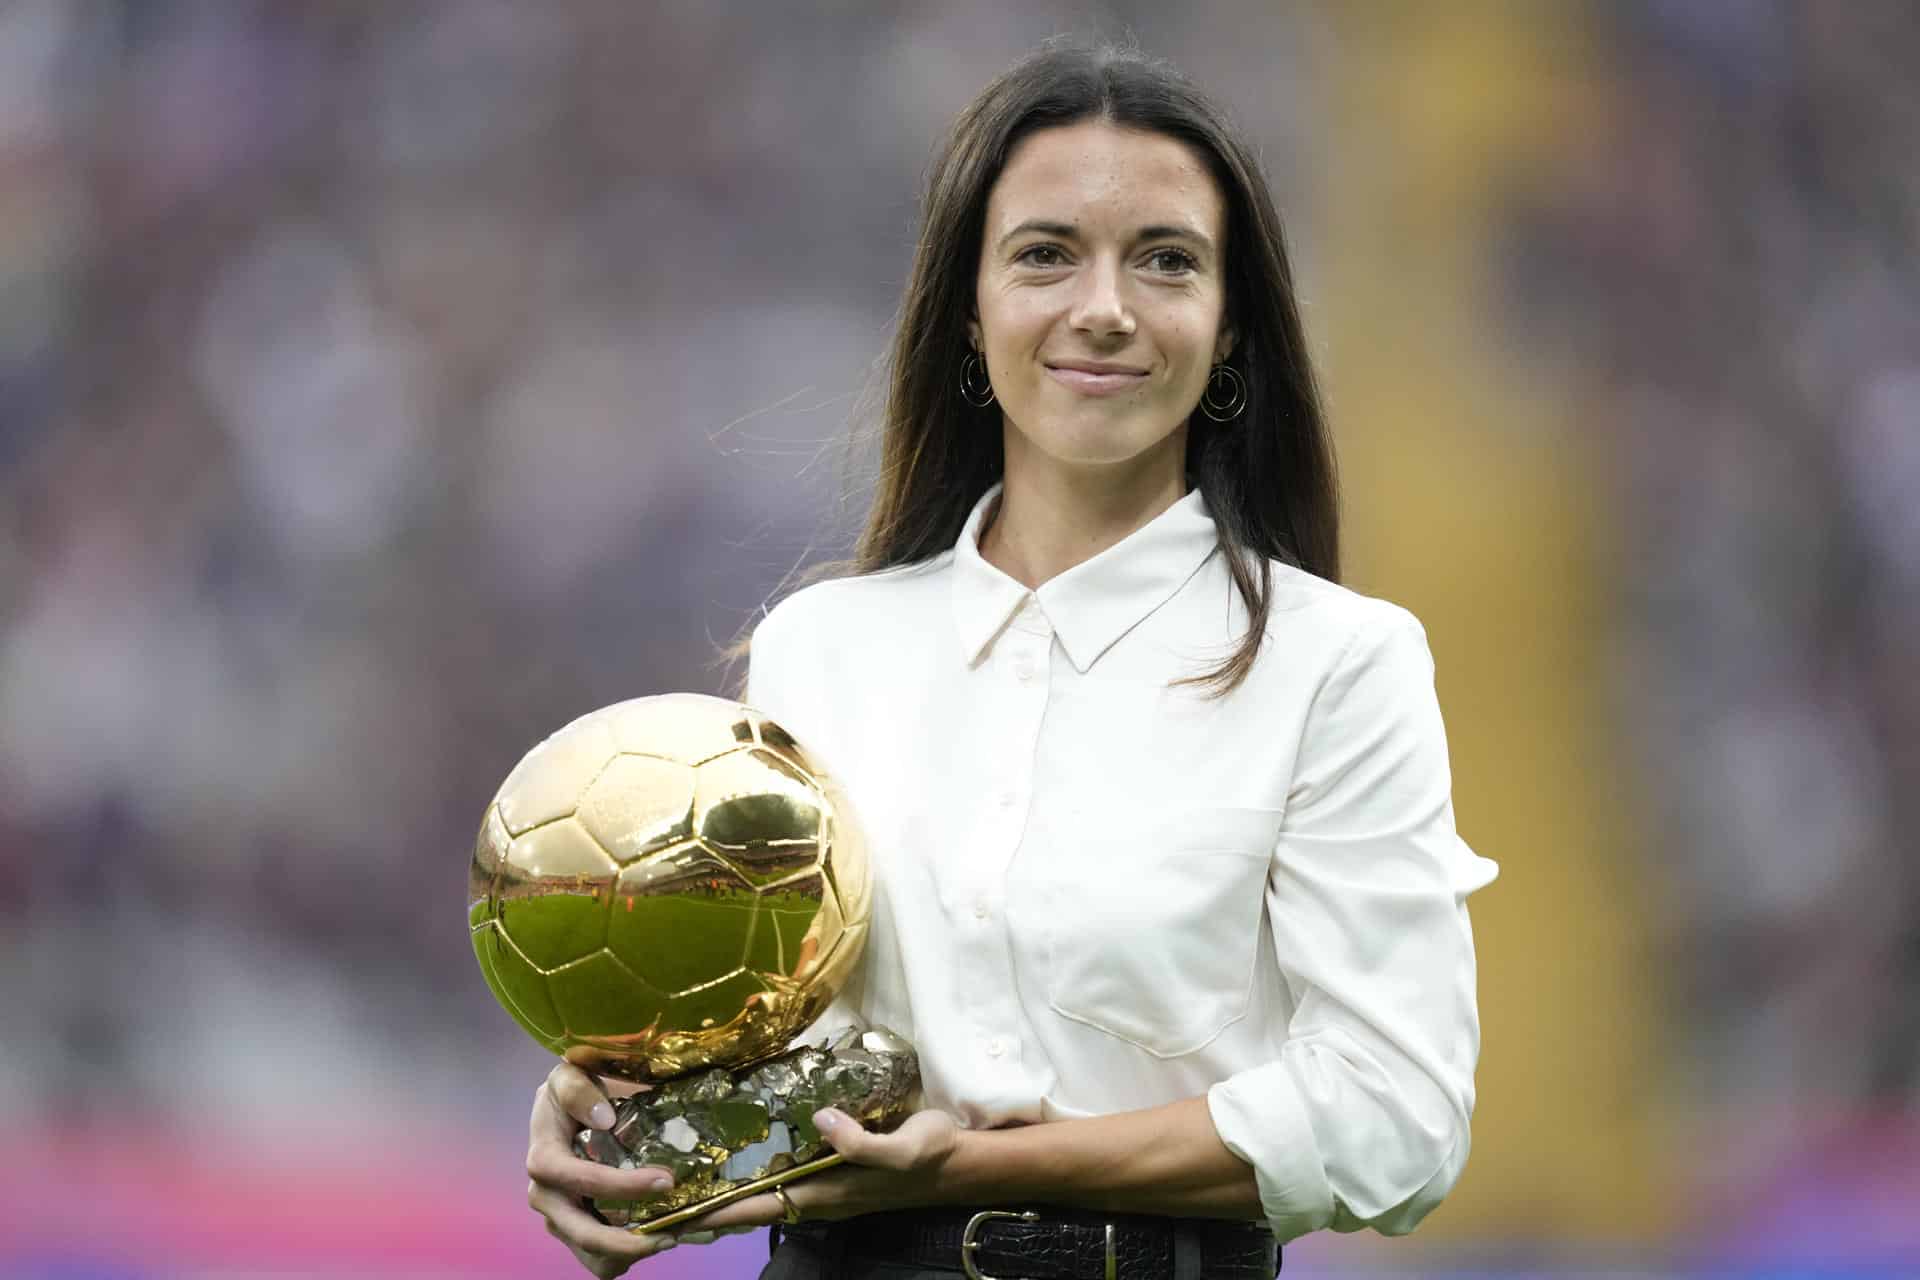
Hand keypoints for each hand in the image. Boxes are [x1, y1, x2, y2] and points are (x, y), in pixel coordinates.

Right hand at [525, 1062, 679, 1277]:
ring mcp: (559, 1218)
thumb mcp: (570, 1075)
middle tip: (671, 1233)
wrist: (572, 1107)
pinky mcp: (574, 1230)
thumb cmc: (574, 1090)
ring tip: (668, 1237)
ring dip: (629, 1255)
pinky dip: (625, 1258)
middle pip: (582, 1234)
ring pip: (591, 1256)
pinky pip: (598, 1261)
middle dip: (626, 1241)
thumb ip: (578, 1089)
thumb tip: (603, 1119)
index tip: (665, 1180)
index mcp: (544, 1159)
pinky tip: (653, 1238)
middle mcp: (546, 1196)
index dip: (620, 1186)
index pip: (578, 1180)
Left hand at [674, 1107, 964, 1233]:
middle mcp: (818, 1193)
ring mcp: (826, 1183)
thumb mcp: (904, 1148)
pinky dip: (755, 1170)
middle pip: (752, 1205)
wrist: (959, 1161)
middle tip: (662, 1192)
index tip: (672, 1215)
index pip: (757, 1208)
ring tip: (688, 1174)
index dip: (715, 1213)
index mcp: (827, 1192)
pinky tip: (741, 1151)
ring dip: (728, 1189)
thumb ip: (862, 1142)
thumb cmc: (930, 1154)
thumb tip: (819, 1121)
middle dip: (709, 1205)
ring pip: (765, 1191)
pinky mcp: (835, 1167)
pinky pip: (784, 1174)